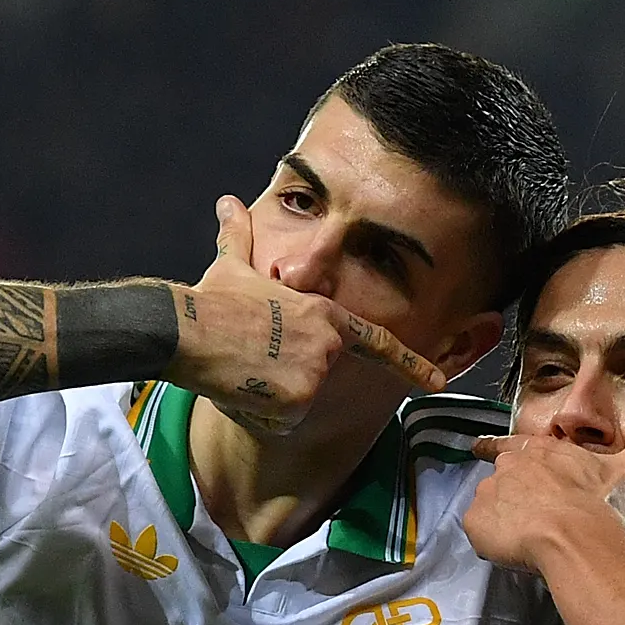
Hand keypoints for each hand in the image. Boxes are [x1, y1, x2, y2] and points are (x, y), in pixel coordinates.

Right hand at [170, 197, 444, 434]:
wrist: (188, 330)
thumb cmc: (210, 301)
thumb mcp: (231, 265)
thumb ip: (239, 238)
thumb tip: (226, 203)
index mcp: (323, 314)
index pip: (377, 342)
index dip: (409, 363)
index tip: (436, 381)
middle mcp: (327, 346)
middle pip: (317, 377)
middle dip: (286, 379)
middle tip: (252, 359)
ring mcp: (316, 375)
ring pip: (297, 403)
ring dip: (270, 397)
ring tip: (243, 370)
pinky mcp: (298, 402)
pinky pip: (282, 420)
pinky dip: (261, 414)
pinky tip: (241, 388)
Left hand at [461, 407, 624, 571]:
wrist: (572, 535)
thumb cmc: (600, 504)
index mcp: (542, 451)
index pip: (511, 444)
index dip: (495, 447)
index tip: (479, 448)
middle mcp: (510, 465)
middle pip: (500, 476)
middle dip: (508, 492)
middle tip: (523, 513)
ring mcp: (490, 492)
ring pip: (488, 503)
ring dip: (499, 516)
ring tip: (520, 536)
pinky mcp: (476, 520)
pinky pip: (476, 529)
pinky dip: (487, 537)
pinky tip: (508, 548)